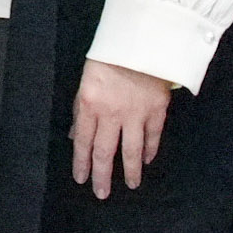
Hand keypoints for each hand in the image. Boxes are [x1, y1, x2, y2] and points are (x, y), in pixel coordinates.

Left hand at [66, 59, 171, 198]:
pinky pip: (152, 136)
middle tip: (102, 193)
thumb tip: (75, 136)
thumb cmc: (109, 57)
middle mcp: (112, 113)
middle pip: (105, 153)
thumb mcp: (85, 81)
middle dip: (102, 176)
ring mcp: (136, 113)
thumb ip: (81, 110)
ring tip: (131, 185)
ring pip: (131, 150)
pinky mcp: (156, 109)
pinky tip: (147, 160)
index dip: (82, 163)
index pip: (83, 142)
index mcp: (90, 104)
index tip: (81, 178)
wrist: (141, 39)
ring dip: (131, 171)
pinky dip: (150, 150)